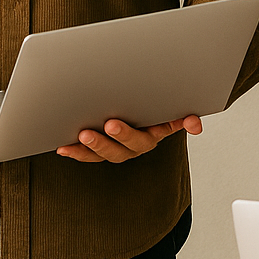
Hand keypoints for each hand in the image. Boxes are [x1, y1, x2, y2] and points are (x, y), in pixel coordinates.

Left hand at [56, 115, 202, 162]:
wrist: (127, 109)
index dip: (171, 126)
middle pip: (133, 144)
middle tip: (111, 124)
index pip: (167, 127)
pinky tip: (63, 148)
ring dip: (96, 146)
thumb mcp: (159, 102)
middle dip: (122, 135)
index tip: (168, 123)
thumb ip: (176, 111)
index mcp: (157, 129)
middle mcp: (139, 143)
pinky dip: (76, 152)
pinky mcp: (99, 152)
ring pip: (108, 153)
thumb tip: (195, 124)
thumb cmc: (143, 102)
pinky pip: (88, 156)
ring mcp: (119, 150)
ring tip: (83, 135)